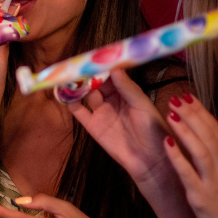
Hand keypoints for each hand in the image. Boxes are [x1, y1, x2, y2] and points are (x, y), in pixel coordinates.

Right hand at [67, 69, 174, 185]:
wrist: (150, 160)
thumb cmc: (153, 130)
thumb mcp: (142, 105)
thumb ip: (128, 88)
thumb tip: (114, 68)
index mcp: (126, 91)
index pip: (111, 74)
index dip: (102, 66)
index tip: (93, 57)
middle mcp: (112, 99)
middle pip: (96, 82)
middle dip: (87, 74)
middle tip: (77, 66)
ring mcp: (101, 112)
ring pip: (86, 94)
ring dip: (77, 86)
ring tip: (68, 78)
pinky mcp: (93, 126)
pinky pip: (79, 111)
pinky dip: (70, 102)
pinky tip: (65, 95)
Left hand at [163, 94, 217, 217]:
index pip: (215, 128)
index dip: (200, 111)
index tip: (186, 95)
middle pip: (208, 134)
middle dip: (191, 114)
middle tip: (175, 98)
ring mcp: (213, 180)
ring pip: (200, 150)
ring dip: (185, 130)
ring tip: (171, 113)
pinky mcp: (200, 194)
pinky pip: (187, 172)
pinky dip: (177, 156)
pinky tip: (167, 142)